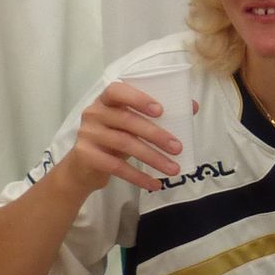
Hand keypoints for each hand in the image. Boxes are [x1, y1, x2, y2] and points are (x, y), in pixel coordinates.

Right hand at [54, 82, 182, 194]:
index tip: (161, 111)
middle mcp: (94, 113)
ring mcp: (88, 134)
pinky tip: (155, 184)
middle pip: (127, 120)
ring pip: (125, 144)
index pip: (117, 91)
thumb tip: (192, 106)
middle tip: (178, 147)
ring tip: (173, 169)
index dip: (138, 98)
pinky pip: (116, 167)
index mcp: (106, 100)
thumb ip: (155, 115)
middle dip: (156, 134)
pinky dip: (138, 176)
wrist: (83, 168)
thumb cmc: (113, 139)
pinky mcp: (85, 156)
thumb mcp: (130, 125)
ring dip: (152, 158)